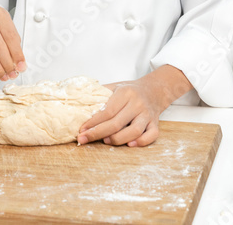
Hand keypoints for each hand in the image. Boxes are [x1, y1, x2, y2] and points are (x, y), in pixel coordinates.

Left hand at [78, 66, 193, 147]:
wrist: (154, 90)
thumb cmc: (129, 90)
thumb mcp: (114, 86)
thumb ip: (99, 94)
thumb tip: (77, 103)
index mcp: (125, 93)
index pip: (107, 111)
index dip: (93, 122)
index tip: (81, 130)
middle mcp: (137, 104)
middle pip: (117, 123)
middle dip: (98, 133)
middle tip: (84, 139)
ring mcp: (148, 115)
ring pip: (134, 131)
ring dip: (118, 139)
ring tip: (106, 141)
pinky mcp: (155, 123)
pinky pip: (151, 135)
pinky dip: (141, 142)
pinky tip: (129, 144)